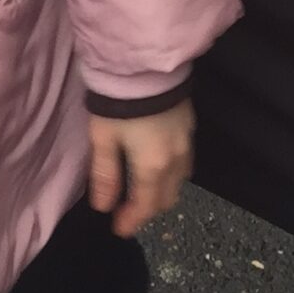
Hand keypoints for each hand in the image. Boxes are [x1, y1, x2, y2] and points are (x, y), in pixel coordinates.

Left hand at [88, 103, 193, 237]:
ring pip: (180, 181)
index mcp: (154, 167)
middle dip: (148, 209)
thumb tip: (103, 207)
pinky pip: (185, 162)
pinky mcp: (190, 125)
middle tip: (128, 211)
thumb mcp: (104, 138)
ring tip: (142, 190)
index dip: (133, 221)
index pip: (146, 206)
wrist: (148, 63)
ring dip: (162, 192)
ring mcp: (187, 142)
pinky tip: (158, 166)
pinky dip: (172, 174)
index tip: (119, 229)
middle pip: (167, 197)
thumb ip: (105, 175)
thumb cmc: (121, 102)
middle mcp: (176, 160)